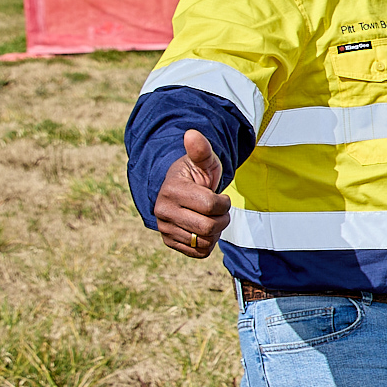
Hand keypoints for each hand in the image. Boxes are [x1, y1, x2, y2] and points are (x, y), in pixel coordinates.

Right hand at [154, 129, 229, 258]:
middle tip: (219, 210)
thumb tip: (192, 134)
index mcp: (172, 190)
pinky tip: (204, 230)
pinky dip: (208, 243)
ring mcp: (164, 228)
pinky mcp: (169, 242)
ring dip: (215, 231)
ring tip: (210, 218)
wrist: (181, 190)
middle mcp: (163, 211)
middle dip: (222, 219)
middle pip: (208, 227)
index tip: (220, 197)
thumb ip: (201, 150)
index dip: (224, 203)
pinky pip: (199, 252)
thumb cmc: (196, 175)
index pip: (211, 206)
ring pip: (204, 241)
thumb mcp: (202, 161)